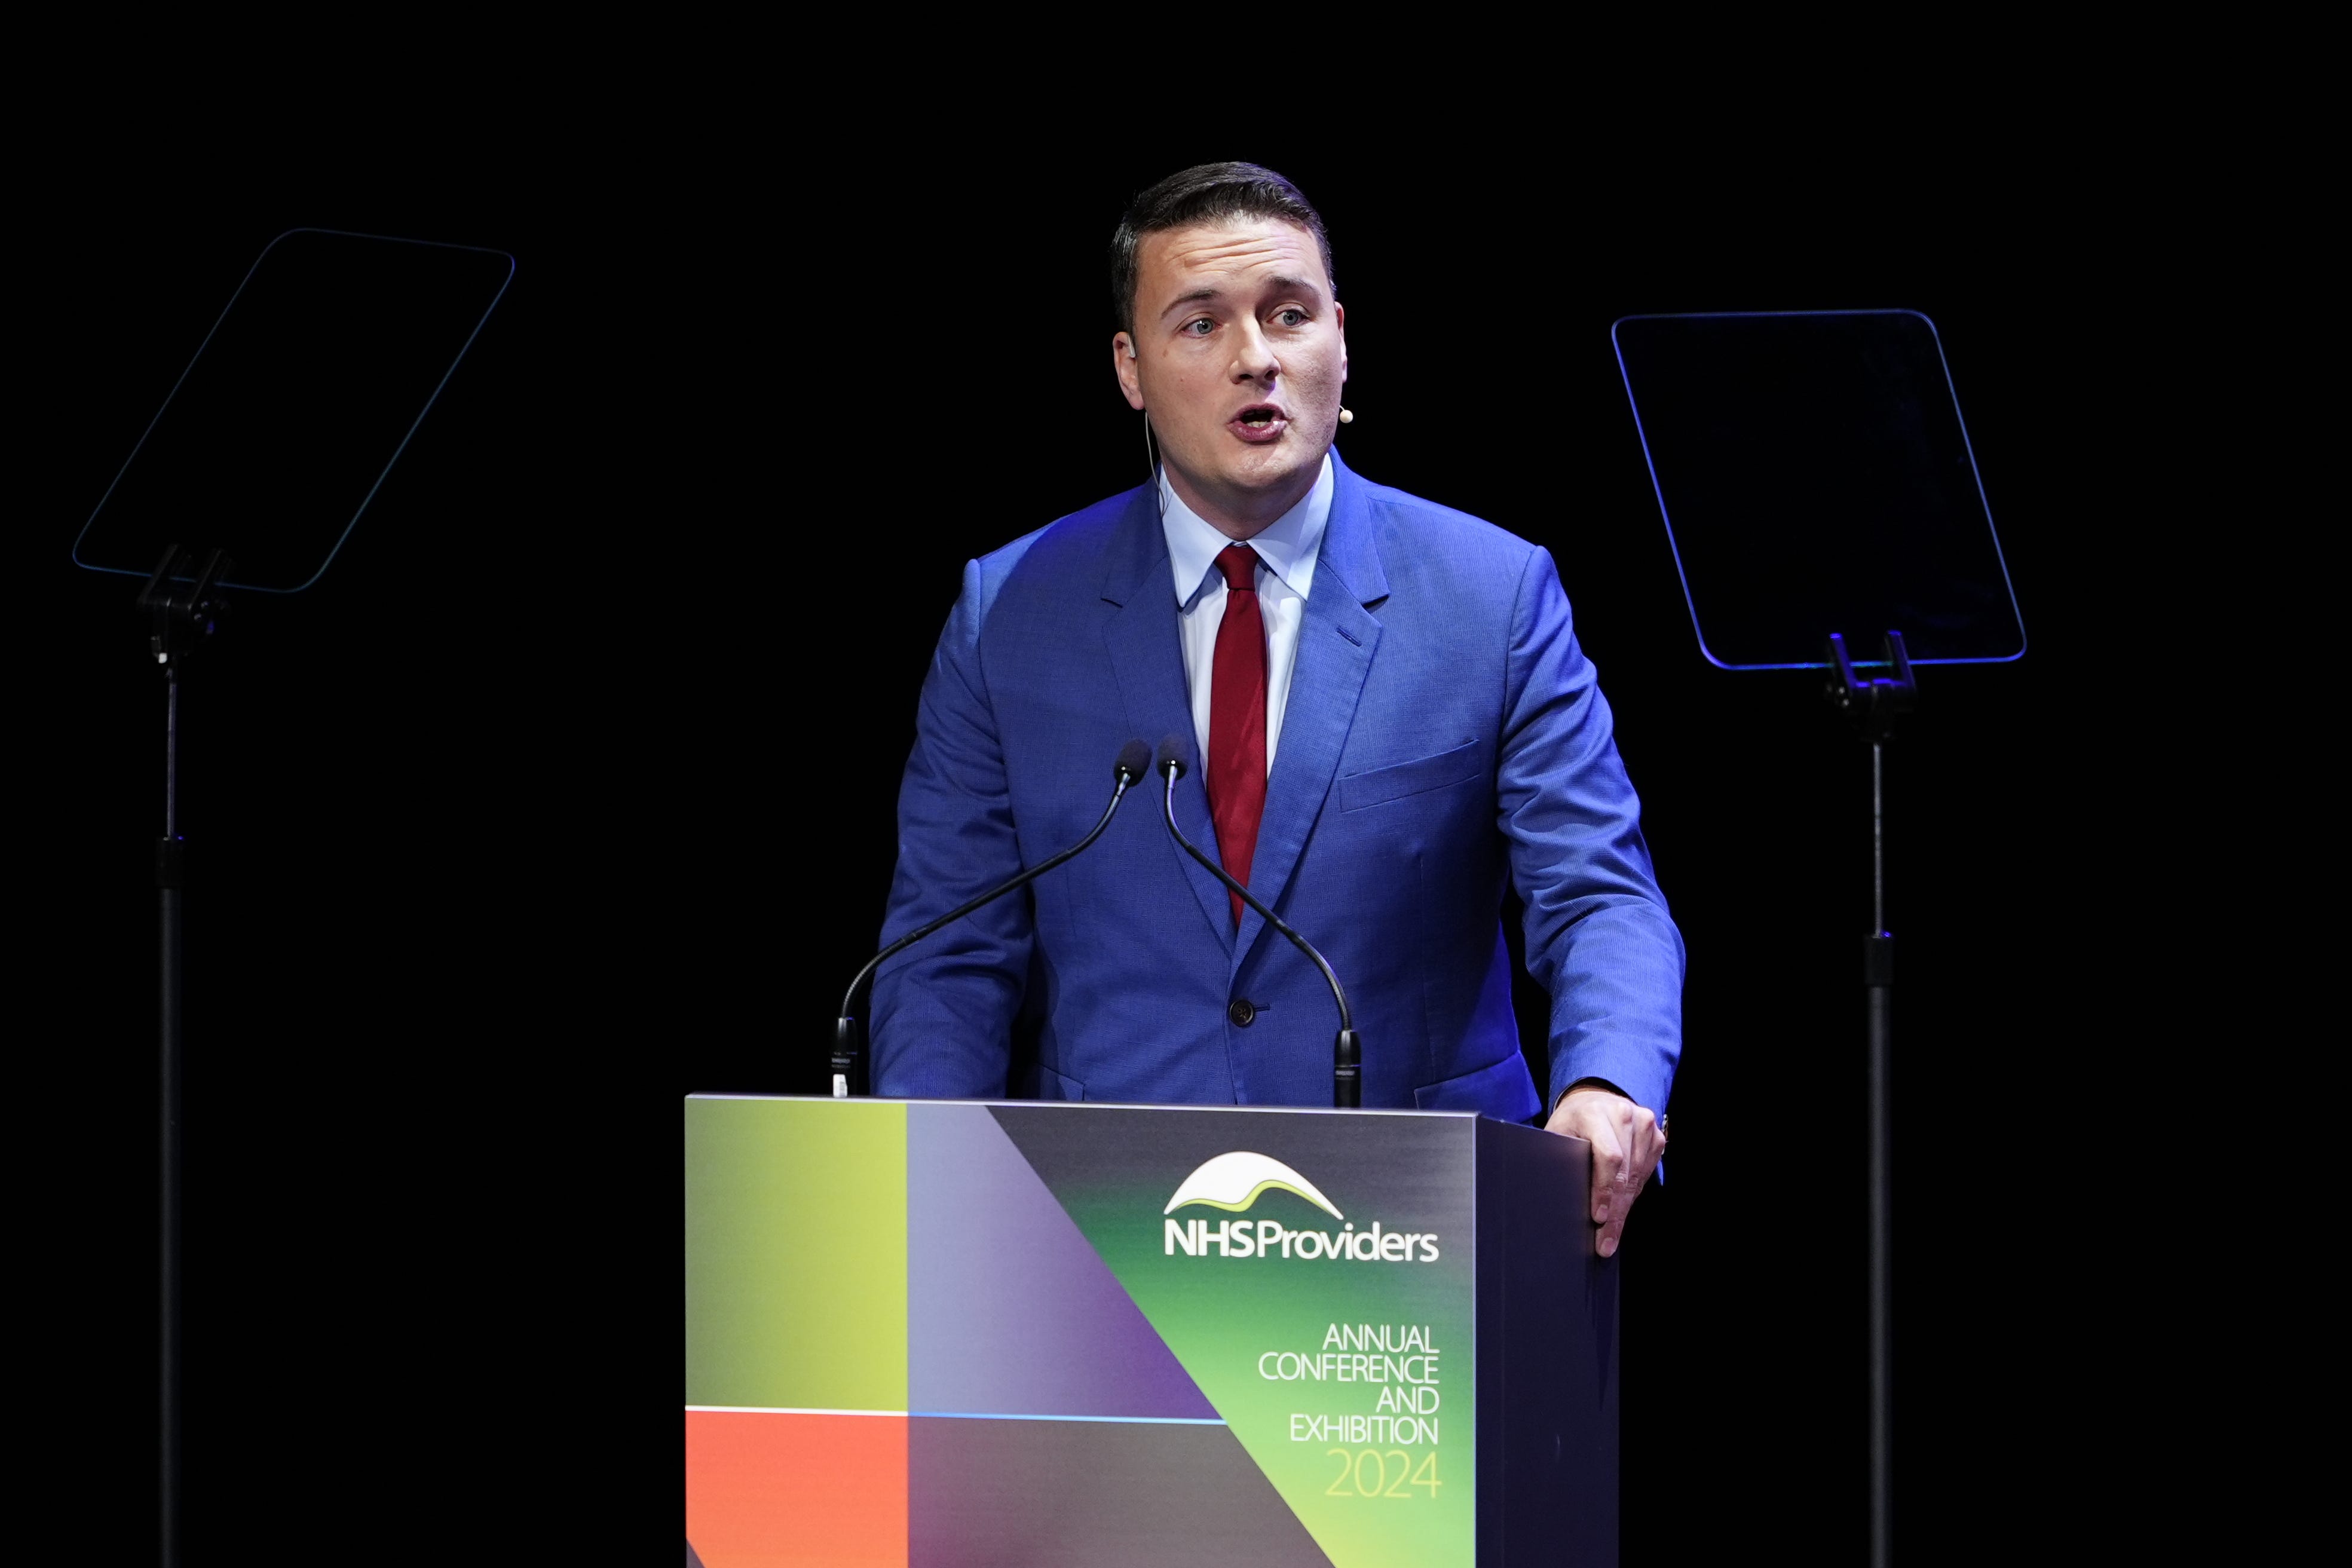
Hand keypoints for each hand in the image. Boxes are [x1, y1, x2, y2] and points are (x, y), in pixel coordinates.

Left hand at [1544, 1082, 1665, 1258]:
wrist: (1595, 1099)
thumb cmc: (1571, 1123)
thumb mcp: (1557, 1134)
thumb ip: (1558, 1157)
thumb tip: (1553, 1199)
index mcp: (1594, 1112)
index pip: (1608, 1157)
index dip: (1604, 1190)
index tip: (1598, 1218)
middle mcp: (1622, 1114)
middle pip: (1624, 1173)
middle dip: (1615, 1212)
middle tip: (1605, 1242)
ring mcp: (1644, 1123)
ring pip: (1637, 1177)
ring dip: (1624, 1208)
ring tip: (1611, 1235)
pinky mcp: (1656, 1135)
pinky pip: (1647, 1173)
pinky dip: (1634, 1194)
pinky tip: (1621, 1209)